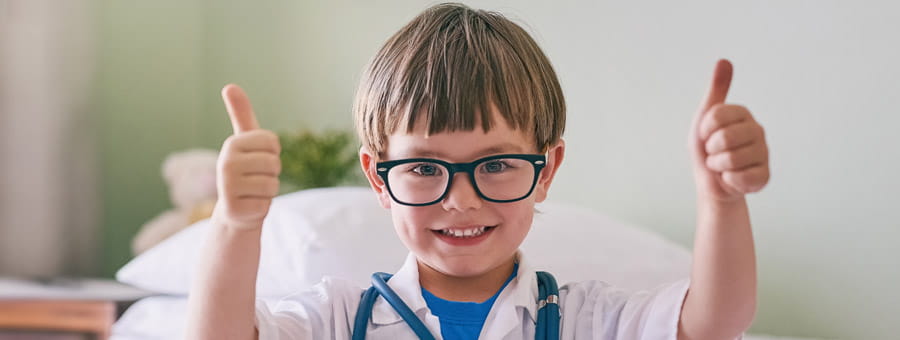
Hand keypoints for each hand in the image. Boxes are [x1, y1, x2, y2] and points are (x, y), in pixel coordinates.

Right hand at [212, 84, 281, 229]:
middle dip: (272, 173)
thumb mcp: (245, 141)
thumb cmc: (247, 170)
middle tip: (256, 178)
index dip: (272, 153)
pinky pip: (266, 203)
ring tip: (253, 191)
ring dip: (268, 190)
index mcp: (232, 144)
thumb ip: (241, 114)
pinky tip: (250, 205)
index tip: (258, 159)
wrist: (236, 209)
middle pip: (274, 163)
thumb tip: (229, 86)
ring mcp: (228, 187)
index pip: (273, 142)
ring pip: (272, 184)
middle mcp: (226, 163)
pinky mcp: (234, 209)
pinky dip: (263, 206)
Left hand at [690, 59, 769, 201]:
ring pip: (731, 159)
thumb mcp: (705, 117)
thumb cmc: (707, 148)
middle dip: (711, 149)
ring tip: (722, 165)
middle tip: (714, 151)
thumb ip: (716, 90)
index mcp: (742, 114)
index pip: (716, 115)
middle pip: (725, 137)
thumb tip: (724, 60)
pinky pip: (740, 178)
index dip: (705, 129)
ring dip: (718, 166)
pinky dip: (728, 180)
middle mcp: (757, 130)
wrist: (711, 181)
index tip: (706, 134)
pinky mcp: (764, 176)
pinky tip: (732, 177)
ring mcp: (763, 153)